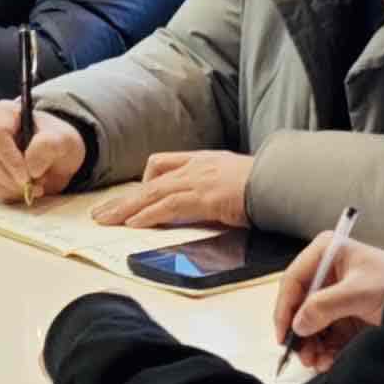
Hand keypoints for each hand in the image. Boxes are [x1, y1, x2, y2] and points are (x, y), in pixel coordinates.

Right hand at [0, 97, 86, 202]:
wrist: (59, 157)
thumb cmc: (57, 141)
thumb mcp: (63, 139)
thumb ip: (48, 146)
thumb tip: (31, 167)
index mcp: (5, 113)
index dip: (9, 156)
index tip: (28, 175)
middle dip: (13, 177)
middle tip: (36, 186)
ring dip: (14, 187)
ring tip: (37, 186)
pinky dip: (11, 193)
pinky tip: (27, 188)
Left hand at [108, 149, 255, 229]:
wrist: (282, 181)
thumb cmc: (266, 184)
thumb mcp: (236, 180)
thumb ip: (219, 190)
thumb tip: (213, 205)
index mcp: (203, 160)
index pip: (163, 163)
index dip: (144, 179)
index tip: (133, 194)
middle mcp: (195, 166)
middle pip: (149, 180)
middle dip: (124, 198)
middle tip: (102, 212)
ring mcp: (198, 180)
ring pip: (151, 193)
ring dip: (126, 208)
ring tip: (105, 220)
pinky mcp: (203, 196)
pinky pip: (167, 206)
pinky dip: (148, 215)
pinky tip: (133, 223)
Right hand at [271, 234, 383, 374]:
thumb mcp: (361, 291)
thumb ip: (326, 305)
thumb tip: (298, 324)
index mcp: (328, 253)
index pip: (294, 280)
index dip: (285, 308)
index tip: (284, 334)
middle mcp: (327, 273)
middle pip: (299, 304)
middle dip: (300, 332)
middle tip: (302, 354)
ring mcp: (335, 296)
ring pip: (310, 323)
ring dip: (311, 345)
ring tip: (318, 362)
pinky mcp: (345, 316)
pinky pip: (325, 335)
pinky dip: (324, 350)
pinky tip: (328, 361)